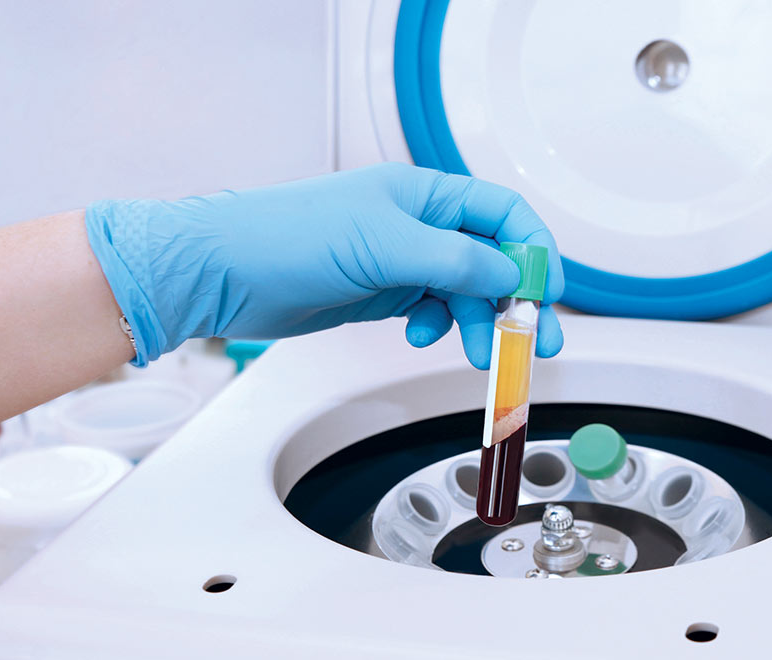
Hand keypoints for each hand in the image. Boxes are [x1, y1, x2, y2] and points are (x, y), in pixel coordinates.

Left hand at [85, 163, 564, 367]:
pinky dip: (438, 326)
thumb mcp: (384, 245)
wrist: (223, 273)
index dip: (533, 252)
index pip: (502, 214)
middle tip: (535, 343)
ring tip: (484, 354)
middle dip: (516, 300)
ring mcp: (398, 259)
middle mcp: (416, 223)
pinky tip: (422, 335)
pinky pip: (431, 309)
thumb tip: (510, 273)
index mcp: (423, 194)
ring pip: (463, 291)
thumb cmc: (287, 238)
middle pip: (489, 258)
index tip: (547, 294)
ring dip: (479, 322)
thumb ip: (455, 260)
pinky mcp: (380, 291)